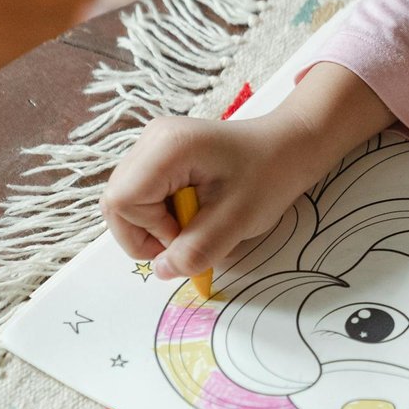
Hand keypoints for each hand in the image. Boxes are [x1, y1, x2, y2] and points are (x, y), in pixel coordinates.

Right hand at [100, 62, 396, 278]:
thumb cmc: (270, 175)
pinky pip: (142, 194)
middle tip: (189, 236)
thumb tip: (162, 270)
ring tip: (195, 222)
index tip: (188, 236)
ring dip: (155, 224)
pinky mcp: (159, 155)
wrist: (290, 147)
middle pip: (118, 201)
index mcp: (168, 146)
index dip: (150, 231)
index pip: (123, 202)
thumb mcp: (238, 220)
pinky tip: (193, 210)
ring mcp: (153, 144)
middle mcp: (152, 138)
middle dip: (147, 232)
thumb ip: (197, 249)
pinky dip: (161, 213)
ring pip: (127, 200)